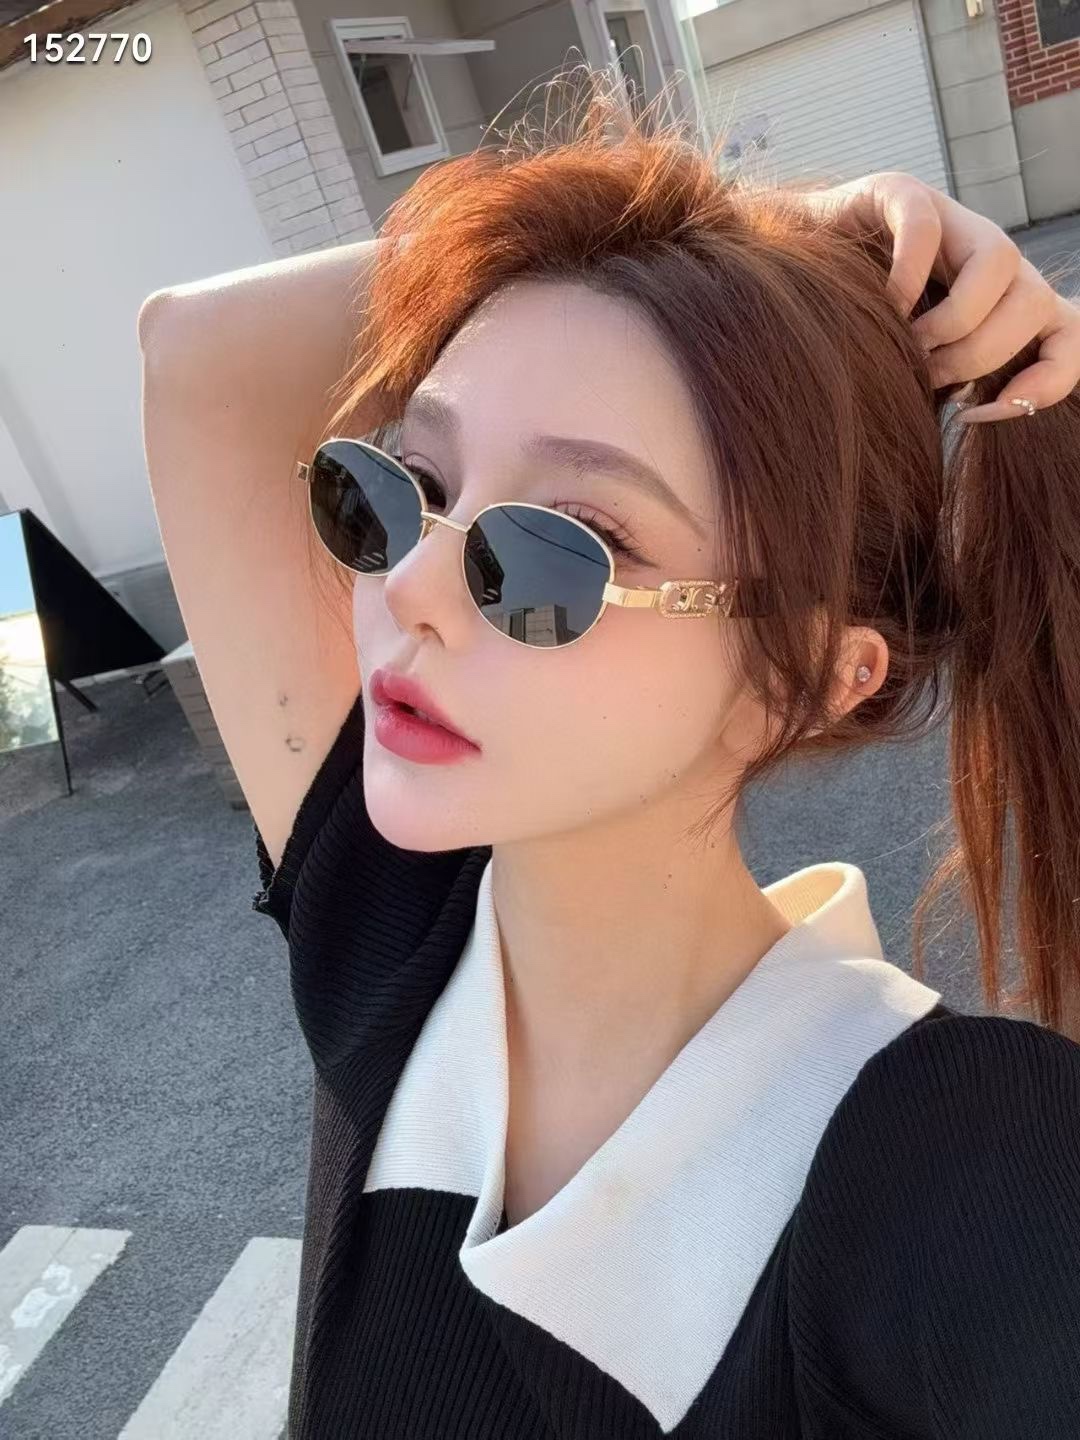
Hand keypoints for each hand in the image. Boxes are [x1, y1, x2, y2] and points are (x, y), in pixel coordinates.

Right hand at [797, 171, 1079, 423]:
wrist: (787, 278)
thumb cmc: (852, 334)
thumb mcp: (913, 370)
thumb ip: (950, 386)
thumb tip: (976, 418)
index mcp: (1003, 303)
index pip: (1068, 335)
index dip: (1044, 383)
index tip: (976, 415)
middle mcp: (989, 258)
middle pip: (1036, 302)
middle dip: (980, 355)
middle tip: (926, 375)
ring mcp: (951, 220)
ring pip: (1000, 260)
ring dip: (954, 320)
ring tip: (908, 342)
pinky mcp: (901, 195)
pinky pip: (924, 229)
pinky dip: (906, 277)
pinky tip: (883, 305)